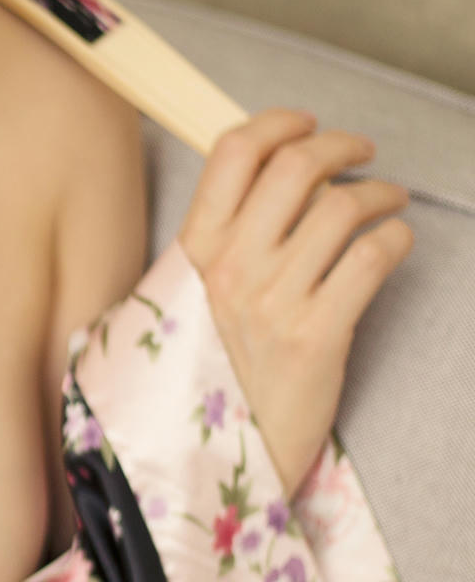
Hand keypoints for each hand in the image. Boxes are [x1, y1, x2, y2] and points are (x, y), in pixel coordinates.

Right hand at [178, 107, 413, 497]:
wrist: (219, 458)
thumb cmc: (212, 376)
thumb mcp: (187, 303)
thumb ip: (214, 246)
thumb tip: (266, 183)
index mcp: (193, 253)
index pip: (233, 153)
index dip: (278, 124)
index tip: (306, 123)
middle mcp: (230, 269)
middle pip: (293, 166)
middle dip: (339, 146)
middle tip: (361, 154)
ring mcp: (273, 301)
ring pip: (340, 206)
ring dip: (378, 193)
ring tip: (387, 202)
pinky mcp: (319, 334)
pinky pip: (372, 257)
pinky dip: (395, 237)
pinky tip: (394, 243)